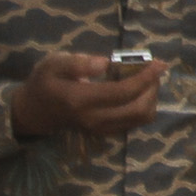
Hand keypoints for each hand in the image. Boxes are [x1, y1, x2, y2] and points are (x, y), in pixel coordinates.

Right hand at [11, 51, 163, 138]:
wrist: (36, 111)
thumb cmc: (45, 82)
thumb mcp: (53, 64)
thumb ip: (77, 63)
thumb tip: (105, 63)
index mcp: (80, 100)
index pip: (122, 92)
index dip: (145, 78)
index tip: (160, 63)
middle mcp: (94, 119)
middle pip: (138, 109)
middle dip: (152, 87)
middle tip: (153, 69)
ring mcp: (101, 129)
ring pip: (140, 118)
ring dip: (151, 97)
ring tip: (147, 78)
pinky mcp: (105, 132)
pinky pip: (134, 122)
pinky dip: (144, 106)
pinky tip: (139, 90)